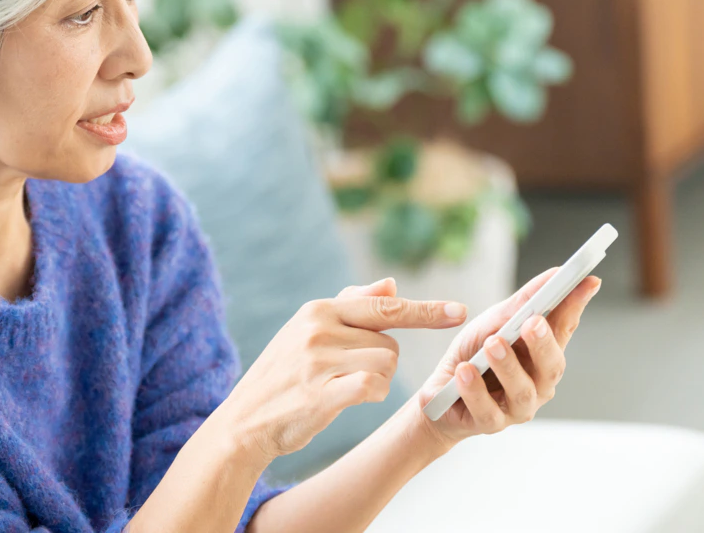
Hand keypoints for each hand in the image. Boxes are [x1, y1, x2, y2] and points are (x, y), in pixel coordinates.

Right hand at [218, 278, 467, 463]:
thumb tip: (392, 284)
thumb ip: (351, 305)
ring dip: (378, 381)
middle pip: (389, 343)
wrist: (244, 420)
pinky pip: (373, 387)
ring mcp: (318, 361)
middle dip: (382, 362)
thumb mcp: (307, 330)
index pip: (384, 306)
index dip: (425, 310)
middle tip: (350, 374)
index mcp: (318, 309)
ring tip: (345, 388)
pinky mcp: (320, 394)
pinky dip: (371, 395)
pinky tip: (347, 399)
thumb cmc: (283, 375)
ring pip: (386, 365)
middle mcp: (318, 329)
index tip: (459, 311)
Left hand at [414, 268, 601, 446]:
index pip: (564, 328)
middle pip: (552, 367)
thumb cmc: (473, 356)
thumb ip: (523, 303)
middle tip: (532, 322)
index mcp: (542, 356)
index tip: (587, 280)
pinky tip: (465, 370)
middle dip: (543, 343)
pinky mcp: (489, 423)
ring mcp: (517, 407)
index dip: (577, 305)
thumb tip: (557, 273)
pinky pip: (487, 409)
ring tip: (492, 343)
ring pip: (522, 391)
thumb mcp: (492, 323)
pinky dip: (475, 389)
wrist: (440, 395)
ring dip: (508, 366)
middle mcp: (538, 384)